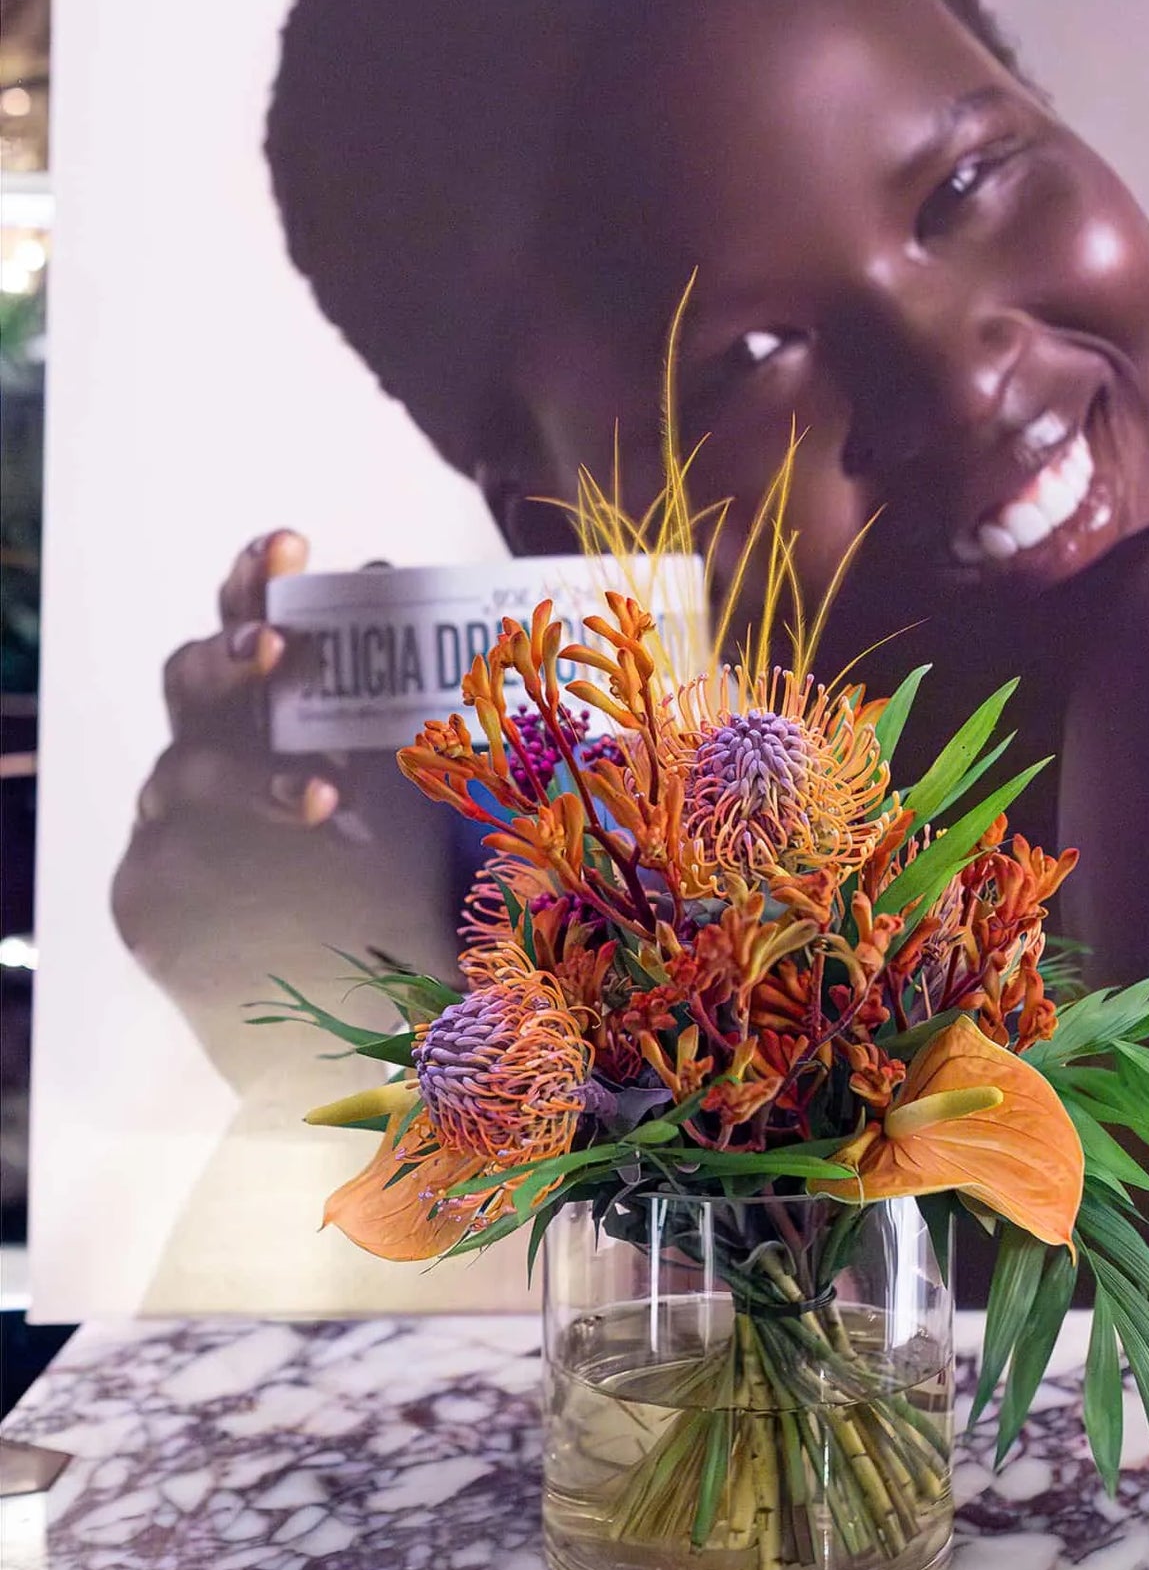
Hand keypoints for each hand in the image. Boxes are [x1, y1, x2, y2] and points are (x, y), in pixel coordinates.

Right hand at [112, 532, 453, 1087]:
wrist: (327, 1019)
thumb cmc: (391, 888)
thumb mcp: (446, 813)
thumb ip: (480, 754)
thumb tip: (578, 698)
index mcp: (269, 709)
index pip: (256, 621)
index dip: (264, 578)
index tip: (309, 551)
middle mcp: (211, 750)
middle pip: (197, 675)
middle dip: (236, 646)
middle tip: (282, 645)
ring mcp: (171, 822)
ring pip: (185, 766)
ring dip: (250, 771)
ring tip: (320, 793)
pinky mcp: (149, 894)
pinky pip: (167, 864)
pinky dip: (231, 859)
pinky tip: (305, 848)